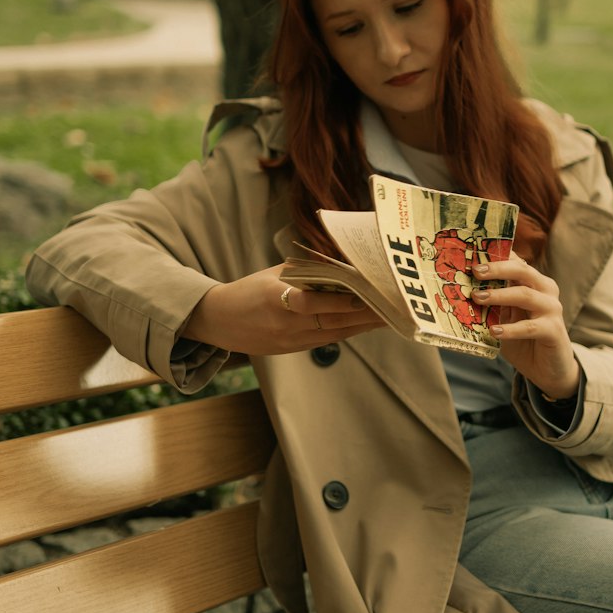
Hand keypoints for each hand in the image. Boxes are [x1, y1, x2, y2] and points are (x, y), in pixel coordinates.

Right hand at [184, 265, 383, 355]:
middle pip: (331, 321)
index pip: (311, 302)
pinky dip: (349, 331)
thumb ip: (306, 270)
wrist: (219, 322)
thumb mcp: (273, 273)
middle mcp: (284, 323)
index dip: (339, 301)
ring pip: (334, 333)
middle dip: (364, 314)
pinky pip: (327, 339)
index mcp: (274, 299)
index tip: (364, 294)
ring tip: (389, 316)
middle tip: (392, 306)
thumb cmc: (248, 290)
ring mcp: (289, 340)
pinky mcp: (293, 350)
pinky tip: (367, 324)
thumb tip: (342, 263)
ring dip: (363, 325)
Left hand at [470, 254, 579, 400]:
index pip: (516, 262)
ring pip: (525, 295)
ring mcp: (552, 309)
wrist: (548, 369)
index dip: (497, 255)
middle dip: (498, 268)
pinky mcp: (554, 330)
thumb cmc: (523, 340)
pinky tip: (494, 331)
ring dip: (499, 295)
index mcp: (534, 283)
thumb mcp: (506, 318)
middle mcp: (546, 291)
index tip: (474, 253)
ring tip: (478, 298)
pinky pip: (530, 326)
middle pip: (523, 271)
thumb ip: (494, 304)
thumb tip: (465, 291)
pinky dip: (511, 328)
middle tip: (475, 271)